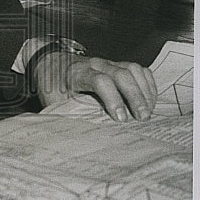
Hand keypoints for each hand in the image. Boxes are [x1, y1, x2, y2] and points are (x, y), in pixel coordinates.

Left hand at [35, 52, 157, 121]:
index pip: (100, 81)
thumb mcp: (54, 100)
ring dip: (144, 90)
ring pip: (133, 69)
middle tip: (142, 118)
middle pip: (121, 74)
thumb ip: (68, 113)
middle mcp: (95, 64)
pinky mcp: (117, 64)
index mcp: (77, 73)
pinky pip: (138, 69)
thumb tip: (82, 137)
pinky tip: (149, 101)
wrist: (50, 62)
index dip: (112, 99)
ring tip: (148, 112)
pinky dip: (147, 84)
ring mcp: (108, 62)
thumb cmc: (53, 84)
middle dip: (135, 97)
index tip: (120, 119)